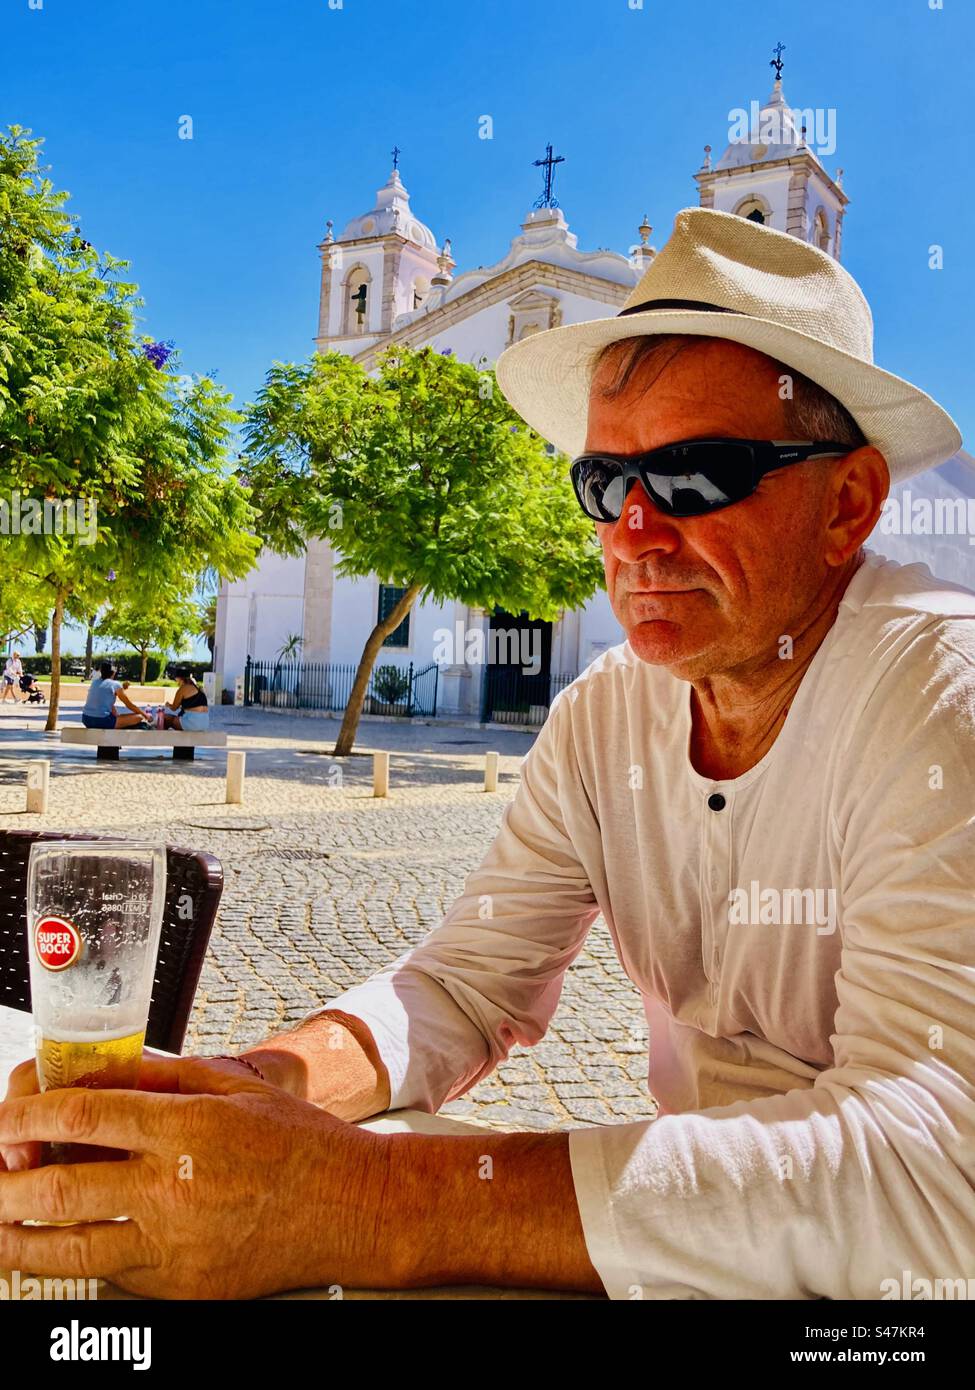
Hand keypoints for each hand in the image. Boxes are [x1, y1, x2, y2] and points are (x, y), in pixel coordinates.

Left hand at [0, 1056, 390, 1297]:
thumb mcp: (236, 1089)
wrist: (351, 1208)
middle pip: (61, 1188)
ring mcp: (176, 1245)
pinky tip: (52, 1255)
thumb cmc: (300, 1143)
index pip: (82, 1118)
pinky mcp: (182, 1288)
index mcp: (187, 1128)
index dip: (26, 1117)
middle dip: (4, 1184)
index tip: (3, 1118)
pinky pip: (111, 1279)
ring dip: (17, 1241)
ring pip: (71, 1249)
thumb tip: (100, 1077)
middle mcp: (174, 1188)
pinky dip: (74, 1267)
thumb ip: (164, 1080)